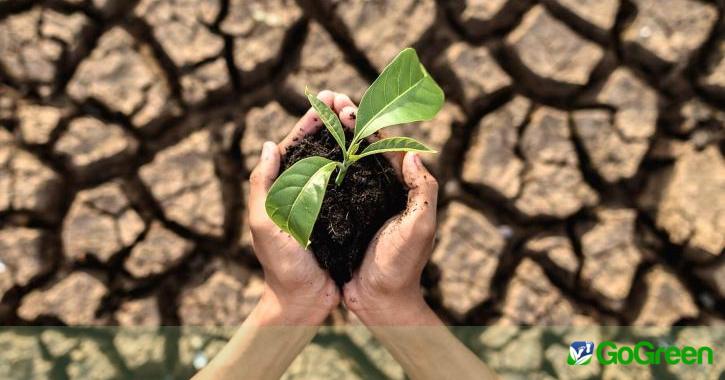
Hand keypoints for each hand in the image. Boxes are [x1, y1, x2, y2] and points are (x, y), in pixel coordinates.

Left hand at [247, 90, 353, 324]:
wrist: (303, 301)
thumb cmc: (281, 266)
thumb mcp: (265, 224)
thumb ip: (263, 185)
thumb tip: (269, 145)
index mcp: (282, 188)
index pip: (295, 144)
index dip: (311, 119)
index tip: (328, 98)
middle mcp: (303, 190)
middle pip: (318, 147)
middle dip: (333, 121)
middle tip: (348, 100)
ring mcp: (323, 201)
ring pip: (337, 160)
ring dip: (348, 137)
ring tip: (363, 116)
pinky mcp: (342, 215)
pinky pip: (352, 183)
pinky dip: (361, 164)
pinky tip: (374, 151)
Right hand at [334, 103, 440, 324]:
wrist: (380, 302)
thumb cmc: (402, 266)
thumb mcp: (420, 227)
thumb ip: (424, 191)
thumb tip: (414, 153)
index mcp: (401, 188)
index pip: (386, 146)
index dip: (368, 123)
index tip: (349, 105)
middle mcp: (381, 191)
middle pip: (364, 148)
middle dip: (348, 123)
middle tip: (329, 100)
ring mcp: (361, 203)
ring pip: (346, 163)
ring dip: (333, 139)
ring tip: (317, 118)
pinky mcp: (344, 218)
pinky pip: (332, 186)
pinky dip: (322, 167)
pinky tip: (306, 156)